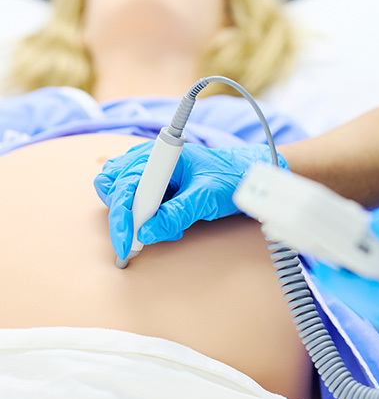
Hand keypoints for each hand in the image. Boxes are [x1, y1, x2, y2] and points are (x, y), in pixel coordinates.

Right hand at [94, 141, 287, 260]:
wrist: (245, 175)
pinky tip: (166, 222)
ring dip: (132, 216)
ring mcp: (148, 171)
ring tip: (162, 225)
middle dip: (124, 215)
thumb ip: (177, 214)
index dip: (122, 216)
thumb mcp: (206, 197)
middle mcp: (149, 159)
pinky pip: (132, 201)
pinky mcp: (152, 184)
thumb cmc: (229, 178)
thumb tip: (146, 233)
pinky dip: (142, 217)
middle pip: (112, 186)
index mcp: (161, 154)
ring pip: (118, 194)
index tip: (128, 244)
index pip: (125, 184)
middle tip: (144, 235)